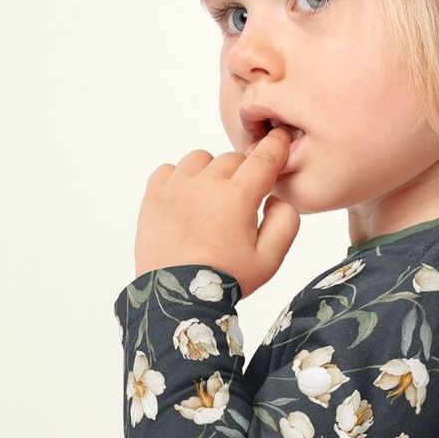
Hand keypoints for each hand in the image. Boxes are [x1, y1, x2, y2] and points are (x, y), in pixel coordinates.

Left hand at [133, 127, 300, 296]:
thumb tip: (276, 197)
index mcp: (237, 197)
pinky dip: (182, 179)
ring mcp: (175, 187)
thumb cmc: (225, 280)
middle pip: (234, 159)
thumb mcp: (270, 259)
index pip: (264, 157)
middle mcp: (205, 184)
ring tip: (212, 200)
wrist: (176, 299)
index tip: (281, 138)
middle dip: (244, 174)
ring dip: (212, 173)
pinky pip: (171, 169)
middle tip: (241, 202)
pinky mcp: (153, 195)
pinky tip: (188, 201)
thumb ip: (286, 222)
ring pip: (202, 159)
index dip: (276, 145)